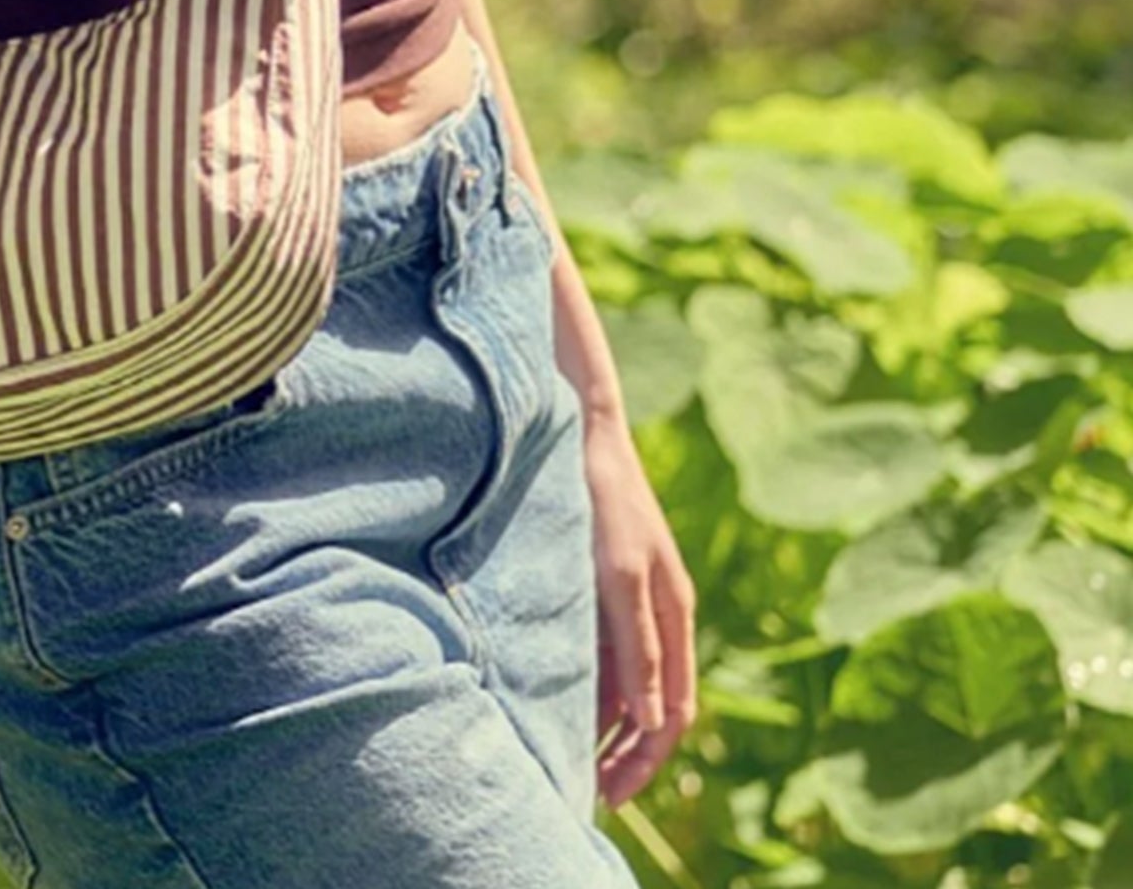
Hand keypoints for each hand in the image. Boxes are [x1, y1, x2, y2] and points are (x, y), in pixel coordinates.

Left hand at [580, 405, 697, 810]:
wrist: (579, 432)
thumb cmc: (604, 499)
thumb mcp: (621, 574)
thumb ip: (637, 646)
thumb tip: (650, 721)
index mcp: (674, 615)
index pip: (673, 712)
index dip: (645, 759)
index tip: (609, 796)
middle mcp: (657, 616)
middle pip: (650, 709)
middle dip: (624, 756)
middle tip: (585, 796)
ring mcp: (628, 604)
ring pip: (622, 687)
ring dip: (602, 728)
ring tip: (566, 764)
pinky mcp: (598, 588)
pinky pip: (599, 657)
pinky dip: (585, 690)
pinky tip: (553, 708)